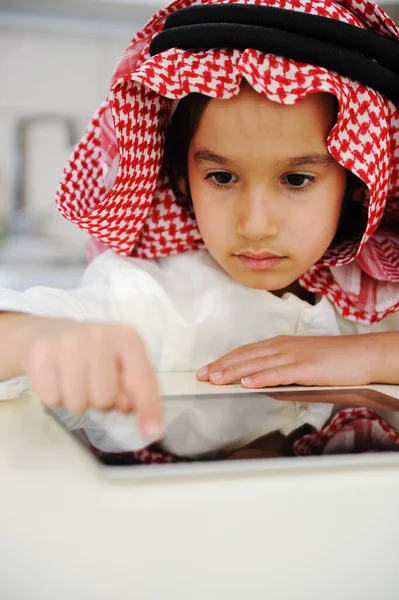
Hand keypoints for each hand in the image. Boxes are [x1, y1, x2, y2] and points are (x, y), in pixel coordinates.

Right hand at [20, 317, 162, 439]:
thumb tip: (141, 419)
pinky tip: (58, 377)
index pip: (142, 379)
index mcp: (127, 338)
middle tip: (93, 383)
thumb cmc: (94, 354)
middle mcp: (99, 336)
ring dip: (77, 401)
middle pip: (106, 399)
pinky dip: (55, 397)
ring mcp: (68, 343)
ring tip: (75, 379)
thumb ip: (137, 390)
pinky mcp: (41, 354)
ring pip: (78, 403)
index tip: (152, 432)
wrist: (49, 334)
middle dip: (101, 401)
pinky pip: (52, 400)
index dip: (149, 408)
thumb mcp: (122, 364)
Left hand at [196, 334, 379, 387]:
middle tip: (201, 376)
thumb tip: (259, 386)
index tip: (207, 369)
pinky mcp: (306, 366)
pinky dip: (260, 377)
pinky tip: (246, 383)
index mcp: (281, 345)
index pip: (246, 353)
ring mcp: (293, 355)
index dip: (225, 361)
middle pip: (246, 356)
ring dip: (233, 371)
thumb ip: (280, 375)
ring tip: (214, 379)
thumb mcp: (302, 366)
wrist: (363, 354)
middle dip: (221, 366)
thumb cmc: (335, 362)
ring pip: (256, 363)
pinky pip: (278, 373)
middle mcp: (283, 347)